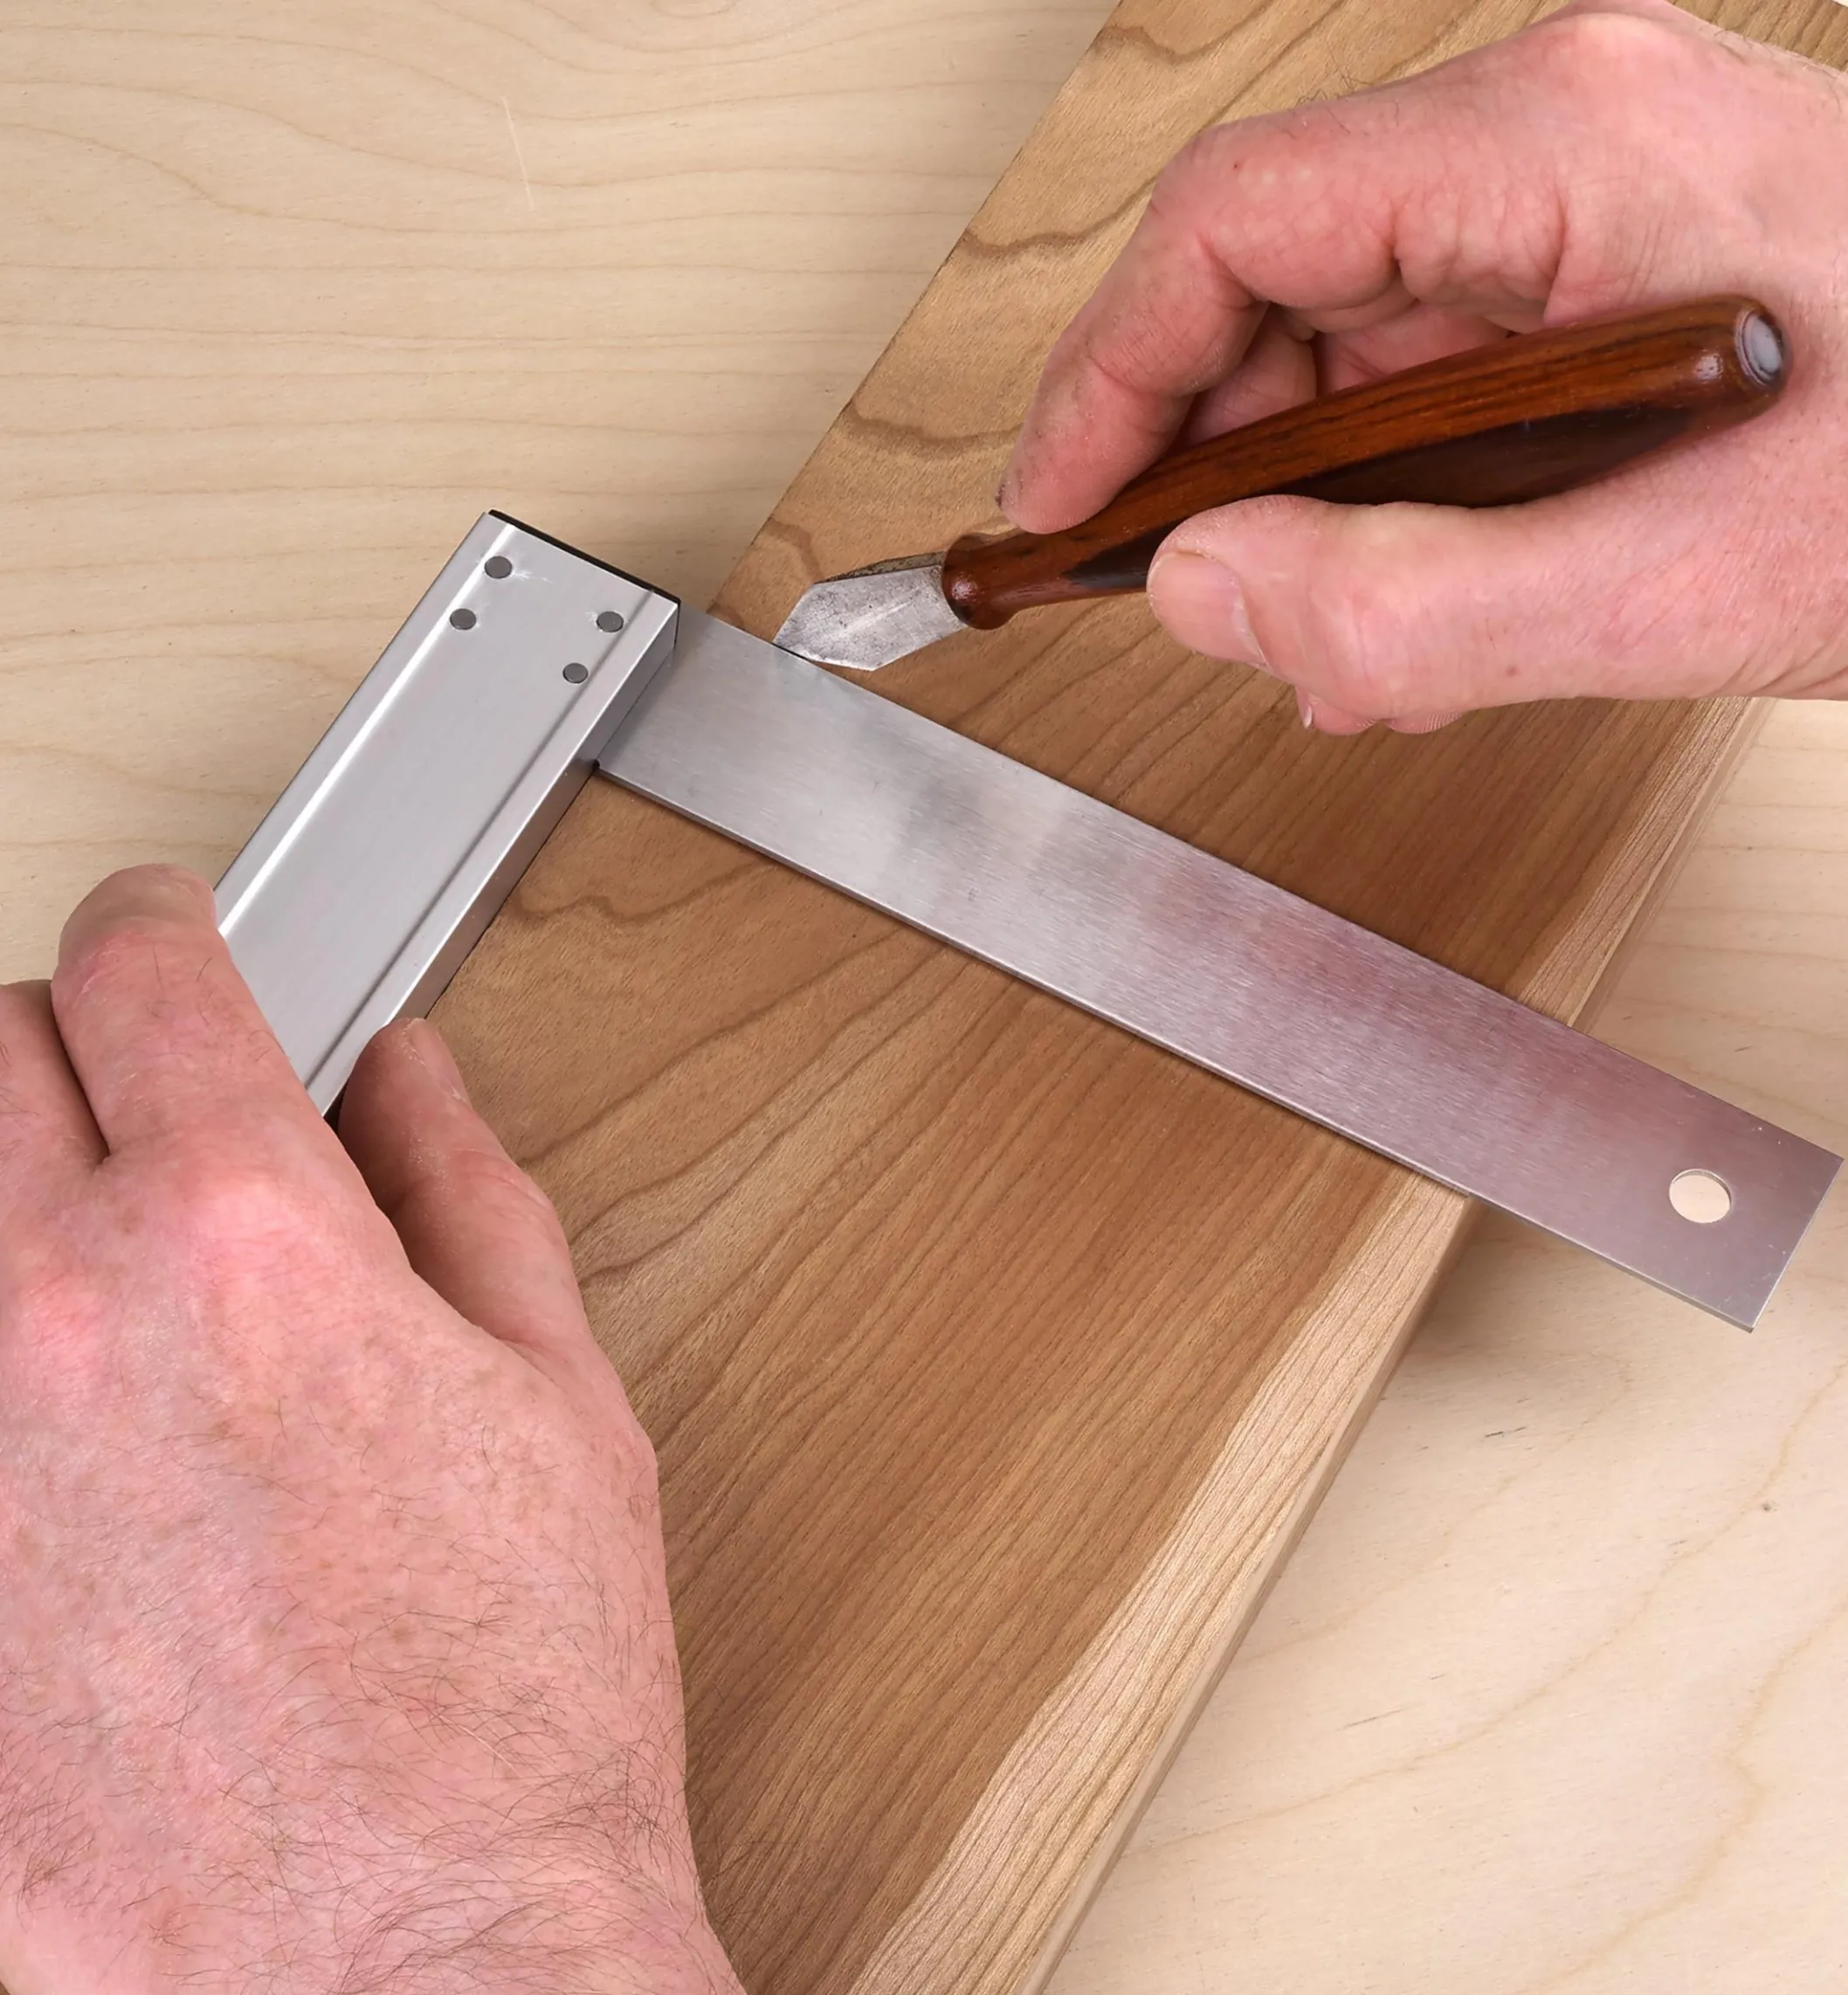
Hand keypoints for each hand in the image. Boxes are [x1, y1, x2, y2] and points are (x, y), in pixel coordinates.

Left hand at [0, 867, 739, 1993]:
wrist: (413, 1976)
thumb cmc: (510, 1712)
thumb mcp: (555, 1401)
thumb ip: (466, 1194)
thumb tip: (412, 1080)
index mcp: (243, 1244)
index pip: (146, 971)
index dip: (166, 919)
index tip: (176, 928)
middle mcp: (54, 1325)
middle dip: (68, 1040)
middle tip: (148, 1093)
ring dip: (12, 1199)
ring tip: (115, 1271)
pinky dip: (3, 1366)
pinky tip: (88, 1439)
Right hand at [1000, 0, 1847, 730]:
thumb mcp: (1688, 582)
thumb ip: (1420, 608)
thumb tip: (1205, 594)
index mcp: (1566, 146)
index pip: (1237, 220)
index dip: (1109, 374)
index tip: (1057, 509)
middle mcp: (1566, 143)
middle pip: (1275, 281)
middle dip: (1206, 462)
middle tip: (1186, 605)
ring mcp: (1590, 208)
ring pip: (1348, 345)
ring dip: (1303, 508)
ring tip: (1325, 646)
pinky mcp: (1611, 284)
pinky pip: (1435, 382)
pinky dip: (1392, 508)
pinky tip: (1415, 615)